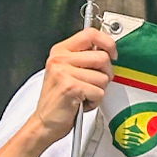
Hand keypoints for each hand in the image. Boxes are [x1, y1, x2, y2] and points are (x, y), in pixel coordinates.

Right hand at [27, 29, 116, 149]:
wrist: (44, 122)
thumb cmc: (59, 99)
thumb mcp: (67, 70)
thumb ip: (84, 57)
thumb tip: (107, 49)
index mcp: (60, 51)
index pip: (90, 34)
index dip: (107, 43)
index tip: (112, 54)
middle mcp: (60, 59)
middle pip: (102, 57)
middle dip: (105, 73)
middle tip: (94, 83)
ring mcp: (64, 73)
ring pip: (103, 77)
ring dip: (99, 90)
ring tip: (84, 94)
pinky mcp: (70, 87)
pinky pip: (99, 92)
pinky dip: (95, 101)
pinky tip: (82, 102)